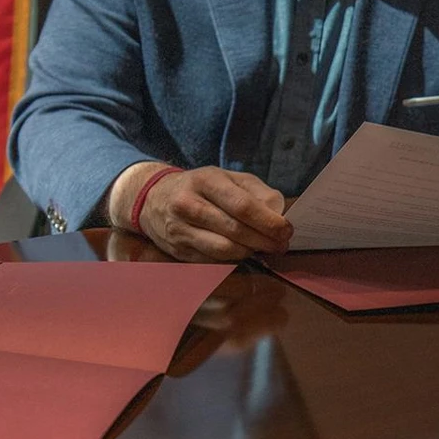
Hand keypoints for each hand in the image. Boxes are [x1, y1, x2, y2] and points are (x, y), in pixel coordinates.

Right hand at [131, 165, 291, 262]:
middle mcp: (187, 204)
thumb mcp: (227, 178)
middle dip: (264, 240)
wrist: (153, 198)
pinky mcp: (177, 250)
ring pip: (224, 250)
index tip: (286, 230)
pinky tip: (242, 252)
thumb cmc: (199, 187)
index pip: (242, 206)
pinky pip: (212, 261)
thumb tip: (278, 214)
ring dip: (250, 252)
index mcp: (205, 181)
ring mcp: (179, 230)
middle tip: (281, 244)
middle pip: (235, 230)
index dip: (268, 221)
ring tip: (263, 248)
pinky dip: (233, 260)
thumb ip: (256, 192)